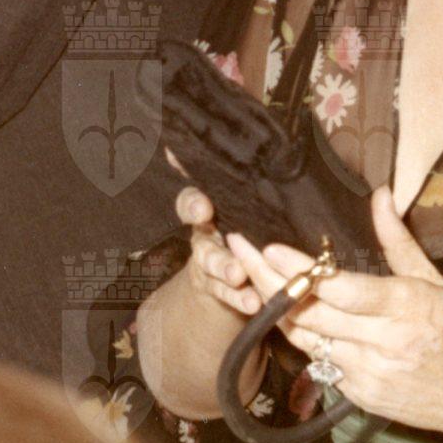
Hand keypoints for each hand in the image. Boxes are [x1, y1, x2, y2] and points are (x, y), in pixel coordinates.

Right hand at [169, 160, 258, 317]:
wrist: (229, 263)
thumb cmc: (239, 219)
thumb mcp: (237, 195)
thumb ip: (224, 172)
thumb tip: (199, 141)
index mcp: (206, 210)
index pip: (190, 203)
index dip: (193, 205)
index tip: (204, 209)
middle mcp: (204, 236)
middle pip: (202, 242)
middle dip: (214, 252)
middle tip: (230, 258)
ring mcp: (209, 264)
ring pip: (213, 269)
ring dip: (226, 273)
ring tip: (240, 279)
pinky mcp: (218, 288)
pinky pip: (228, 293)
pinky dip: (239, 298)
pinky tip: (253, 302)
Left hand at [223, 185, 442, 439]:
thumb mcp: (436, 282)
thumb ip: (398, 242)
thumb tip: (380, 196)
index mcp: (405, 307)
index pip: (339, 288)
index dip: (298, 270)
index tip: (267, 248)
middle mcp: (384, 342)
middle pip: (309, 313)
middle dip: (268, 281)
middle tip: (238, 251)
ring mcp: (369, 374)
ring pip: (304, 340)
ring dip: (273, 308)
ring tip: (247, 275)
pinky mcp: (360, 398)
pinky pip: (319, 363)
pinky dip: (301, 338)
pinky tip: (281, 313)